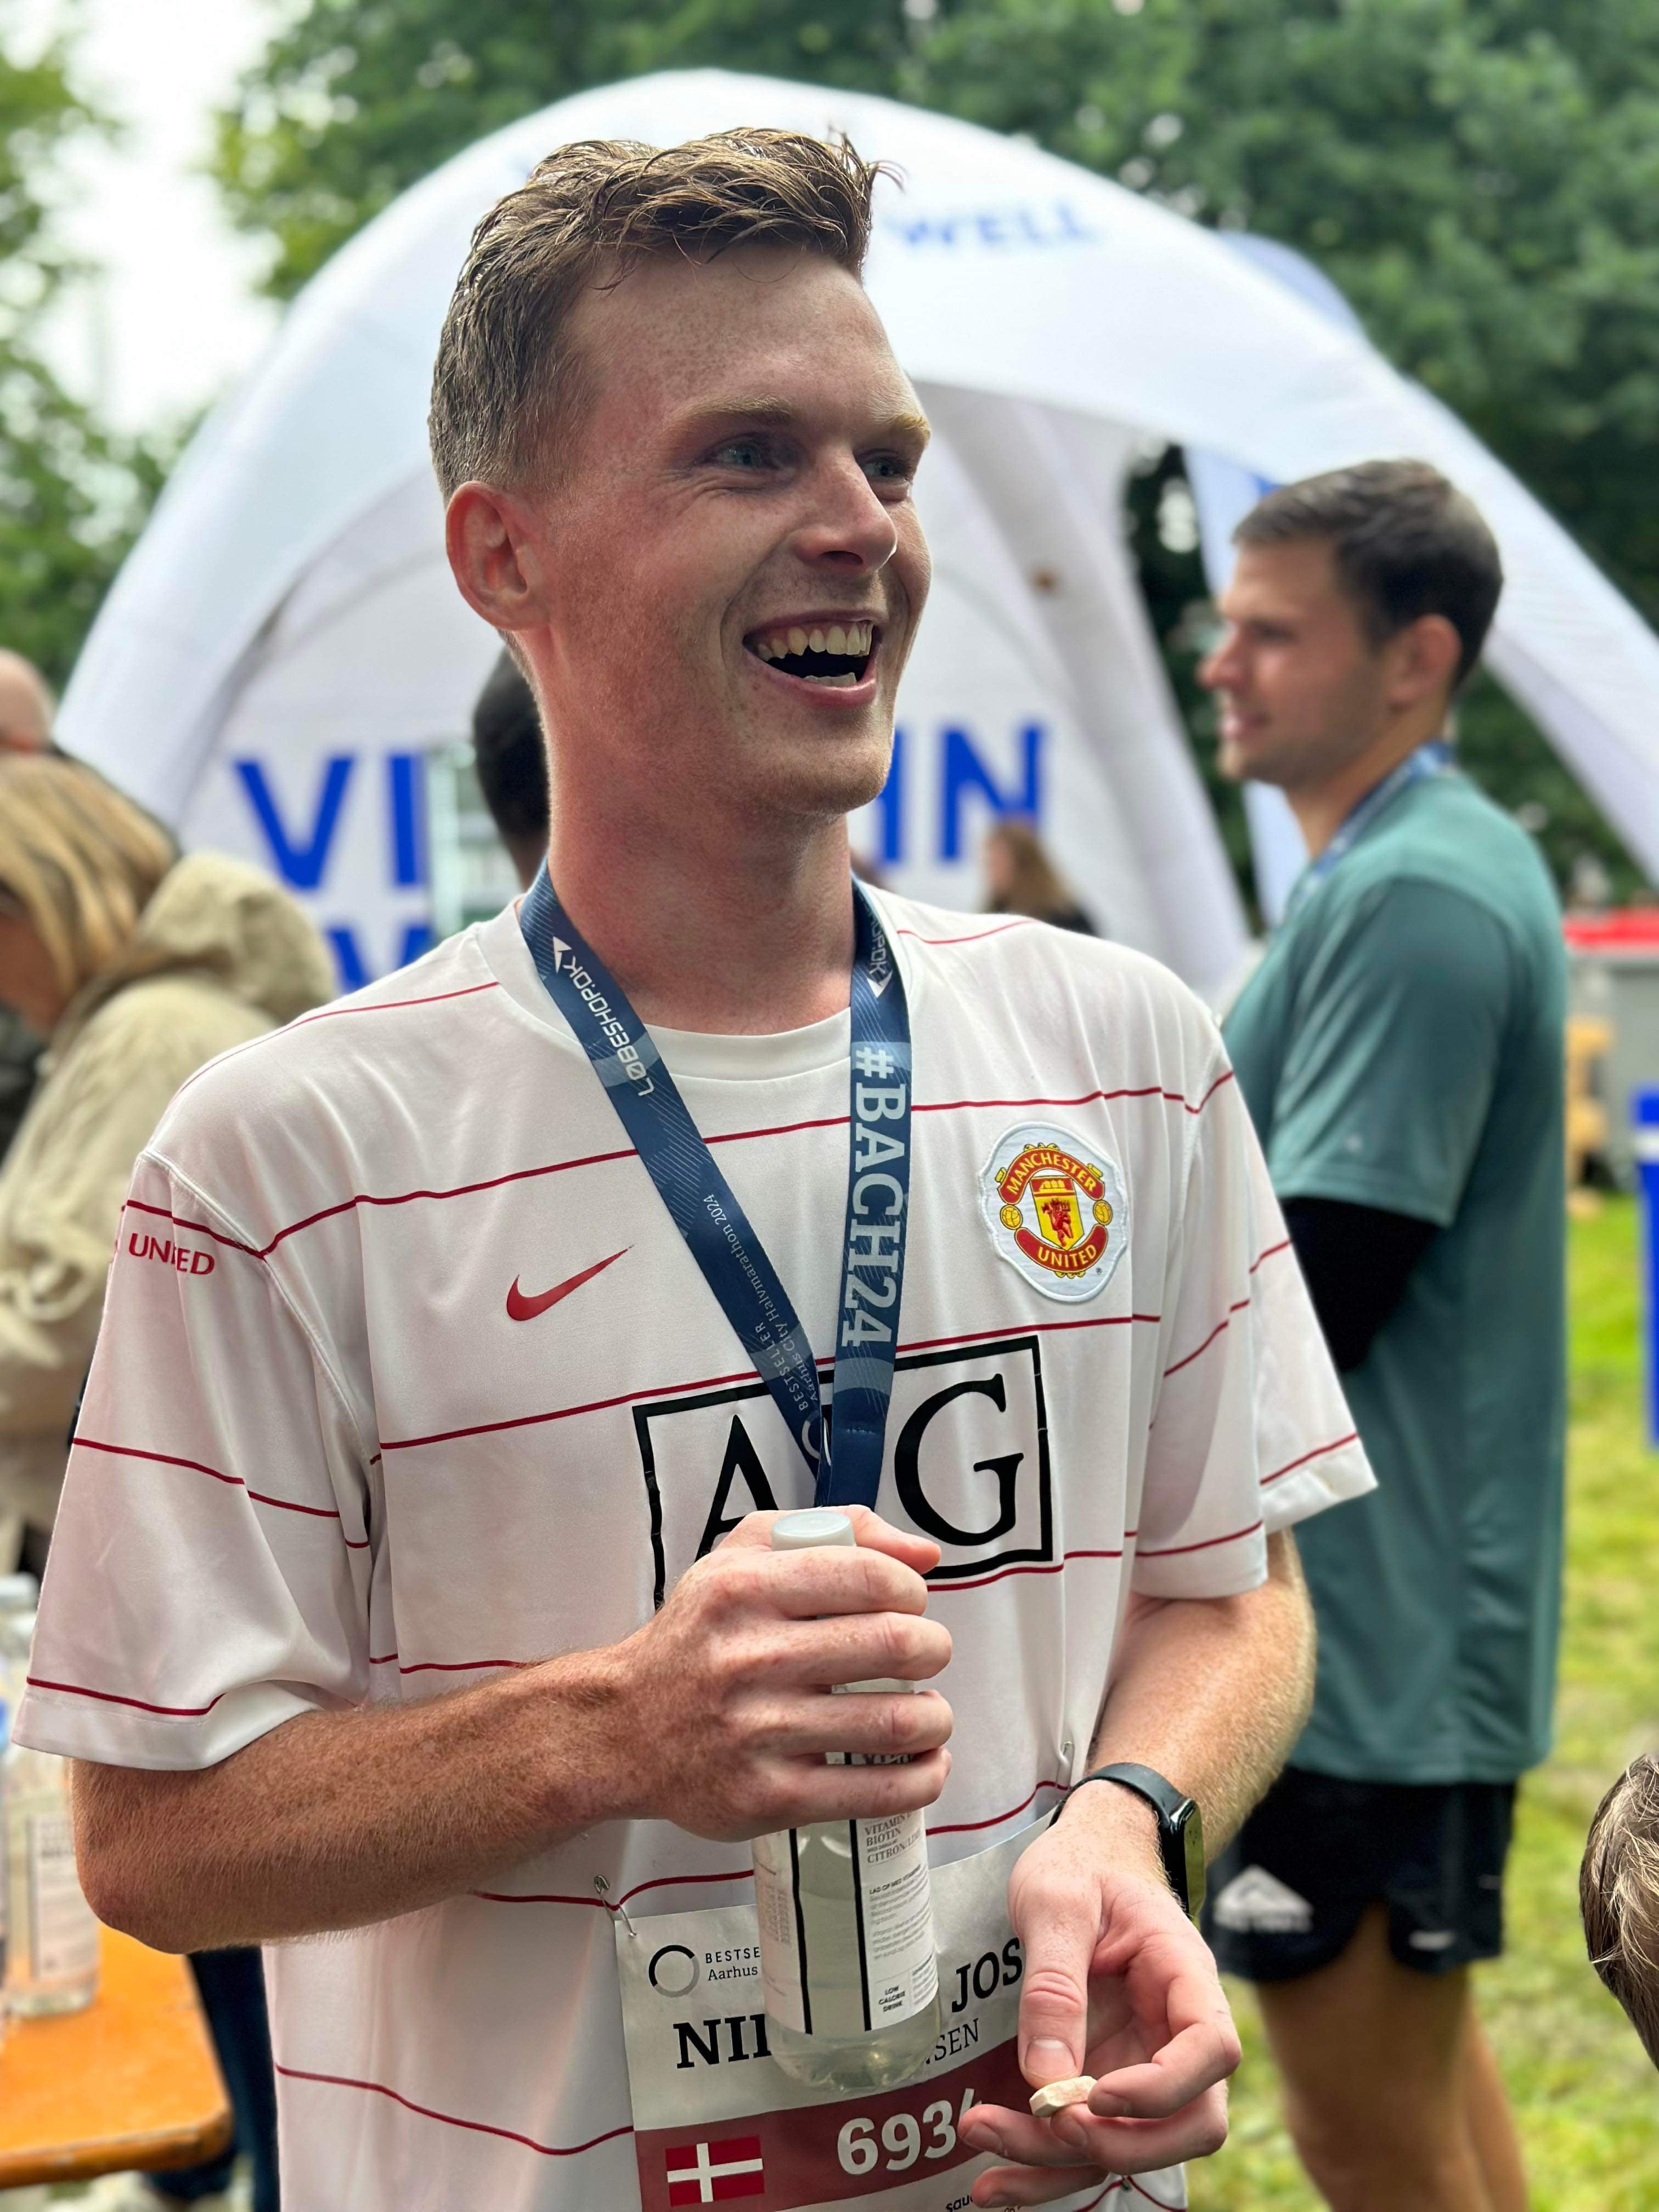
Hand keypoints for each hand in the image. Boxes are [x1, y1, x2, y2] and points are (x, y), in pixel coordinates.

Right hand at [605, 1507, 952, 1840]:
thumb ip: (835, 1532)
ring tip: (931, 1714)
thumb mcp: (743, 1556)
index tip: (910, 1604)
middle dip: (934, 1648)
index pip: (869, 1577)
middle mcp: (750, 1658)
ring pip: (894, 1722)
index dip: (912, 1590)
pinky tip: (927, 1764)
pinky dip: (922, 1779)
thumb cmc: (698, 1636)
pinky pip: (874, 1791)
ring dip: (936, 1718)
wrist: (623, 1729)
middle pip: (893, 1645)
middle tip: (928, 1654)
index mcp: (745, 1589)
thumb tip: (925, 1556)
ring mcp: (759, 1732)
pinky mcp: (769, 1797)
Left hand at [959, 1790, 1237, 2202]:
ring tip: (987, 2176)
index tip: (1097, 2096)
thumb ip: (1055, 1983)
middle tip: (1041, 2125)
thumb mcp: (1058, 1901)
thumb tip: (1048, 2079)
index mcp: (1185, 1975)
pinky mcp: (1105, 2086)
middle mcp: (1175, 2033)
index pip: (1211, 2050)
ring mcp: (1143, 2065)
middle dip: (1115, 2145)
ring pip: (1130, 2148)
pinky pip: (1087, 2142)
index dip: (1164, 2089)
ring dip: (1062, 2170)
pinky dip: (1044, 2170)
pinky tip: (992, 2185)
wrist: (1081, 1860)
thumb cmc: (1080, 1868)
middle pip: (1185, 2122)